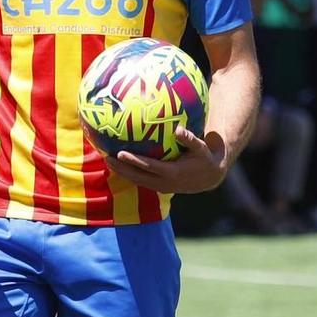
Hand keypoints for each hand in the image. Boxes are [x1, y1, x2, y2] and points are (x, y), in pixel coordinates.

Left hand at [109, 128, 228, 194]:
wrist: (210, 178)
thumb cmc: (205, 158)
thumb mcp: (201, 148)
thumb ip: (190, 139)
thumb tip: (178, 129)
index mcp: (173, 173)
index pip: (149, 167)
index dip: (134, 161)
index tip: (121, 153)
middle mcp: (164, 183)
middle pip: (137, 177)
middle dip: (121, 169)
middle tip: (107, 157)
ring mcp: (161, 187)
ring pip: (137, 181)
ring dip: (122, 173)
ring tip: (108, 161)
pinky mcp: (159, 187)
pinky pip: (141, 181)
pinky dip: (130, 174)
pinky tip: (120, 165)